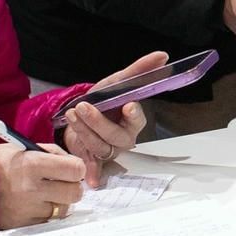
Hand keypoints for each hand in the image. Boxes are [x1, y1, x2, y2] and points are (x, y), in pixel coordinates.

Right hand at [0, 142, 84, 228]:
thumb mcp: (23, 149)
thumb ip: (51, 154)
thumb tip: (75, 166)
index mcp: (33, 165)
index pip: (75, 170)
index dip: (76, 169)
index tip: (71, 168)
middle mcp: (32, 189)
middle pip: (75, 193)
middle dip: (72, 187)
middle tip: (61, 183)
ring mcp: (27, 210)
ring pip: (63, 209)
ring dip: (58, 201)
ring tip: (43, 193)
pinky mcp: (22, 225)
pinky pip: (47, 220)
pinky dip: (45, 213)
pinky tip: (33, 204)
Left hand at [63, 51, 166, 186]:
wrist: (80, 114)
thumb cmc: (103, 100)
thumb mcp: (116, 82)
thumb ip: (139, 70)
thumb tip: (163, 55)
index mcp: (132, 120)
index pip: (138, 119)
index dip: (134, 114)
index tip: (129, 105)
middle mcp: (123, 137)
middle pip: (115, 136)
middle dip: (98, 122)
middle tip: (83, 106)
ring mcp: (108, 149)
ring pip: (99, 146)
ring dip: (84, 131)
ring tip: (72, 113)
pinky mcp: (93, 158)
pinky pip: (94, 166)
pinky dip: (93, 174)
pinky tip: (90, 180)